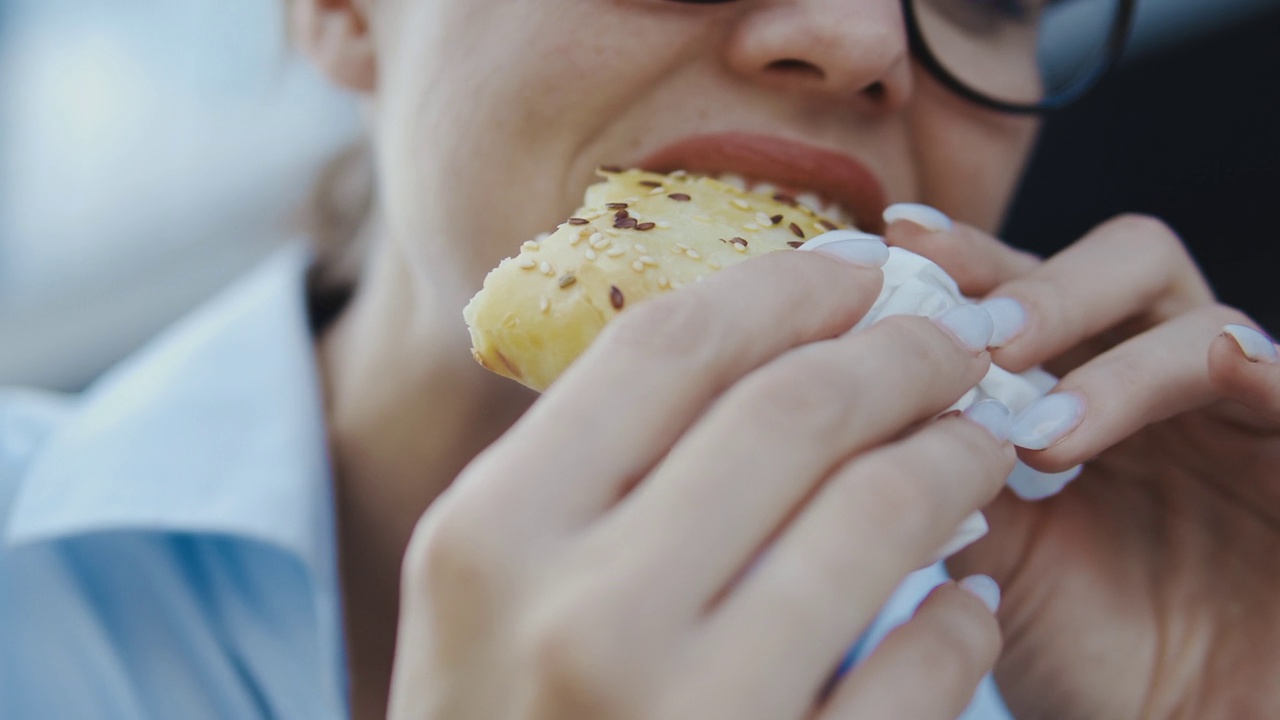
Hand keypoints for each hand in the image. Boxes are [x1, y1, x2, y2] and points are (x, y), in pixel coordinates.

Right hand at [387, 245, 1012, 719]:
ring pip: (876, 518)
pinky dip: (959, 622)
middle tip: (949, 336)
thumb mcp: (489, 595)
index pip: (663, 349)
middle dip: (896, 351)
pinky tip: (961, 604)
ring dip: (954, 457)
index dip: (777, 288)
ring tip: (980, 440)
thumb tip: (739, 347)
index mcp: (491, 536)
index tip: (853, 265)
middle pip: (787, 410)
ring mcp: (685, 716)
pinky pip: (919, 673)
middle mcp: (580, 616)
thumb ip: (583, 471)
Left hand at [887, 211, 1279, 718]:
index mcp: (1080, 389)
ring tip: (1041, 431)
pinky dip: (1242, 368)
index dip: (969, 260)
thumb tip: (869, 388)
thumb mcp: (999, 556)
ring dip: (1115, 359)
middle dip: (1043, 285)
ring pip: (1197, 319)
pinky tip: (1206, 371)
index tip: (896, 244)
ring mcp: (1240, 418)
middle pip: (1119, 268)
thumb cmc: (1093, 655)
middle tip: (977, 333)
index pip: (1028, 291)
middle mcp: (1160, 387)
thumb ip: (946, 467)